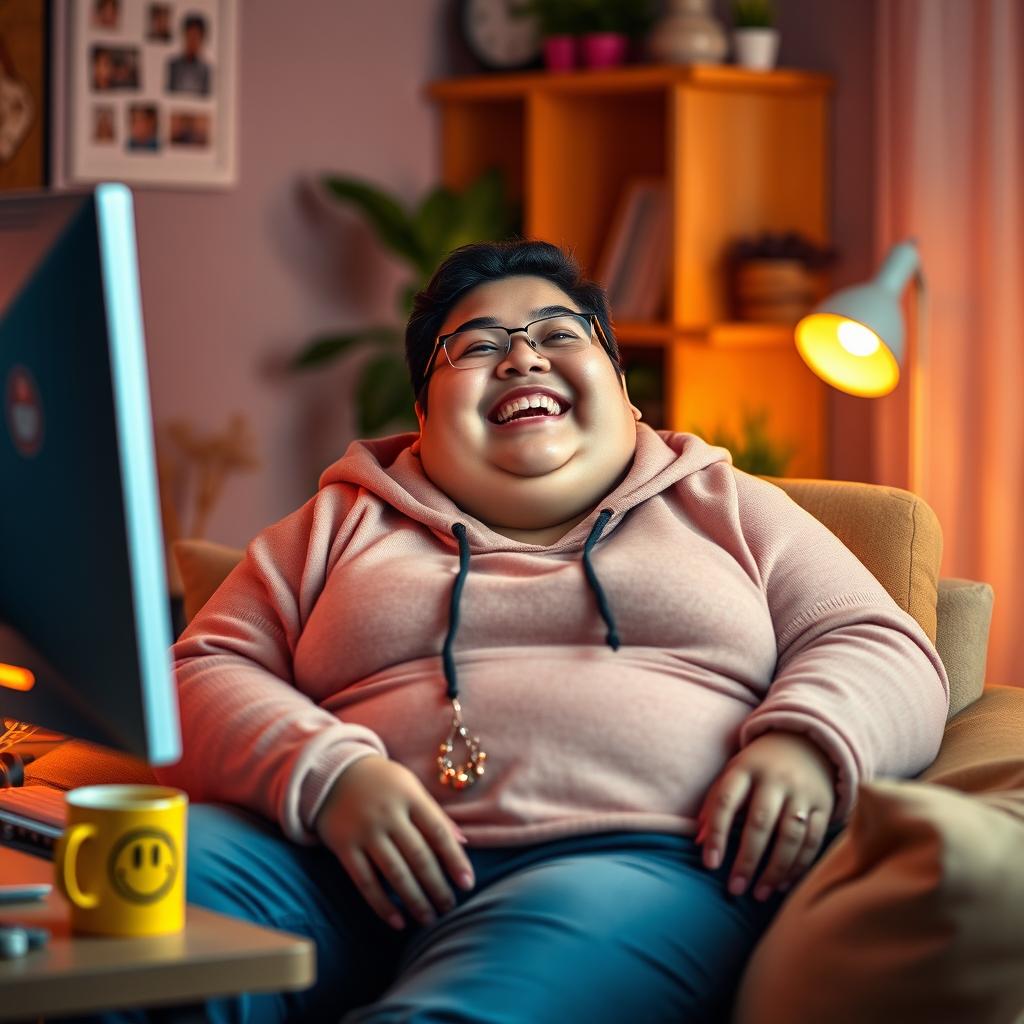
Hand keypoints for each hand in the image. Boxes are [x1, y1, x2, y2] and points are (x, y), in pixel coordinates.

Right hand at [314, 755, 474, 929]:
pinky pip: (365, 881)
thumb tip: (464, 843)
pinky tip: (398, 921)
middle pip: (419, 856)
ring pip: (394, 873)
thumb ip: (435, 815)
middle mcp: (388, 814)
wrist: (333, 772)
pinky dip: (382, 904)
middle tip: (449, 908)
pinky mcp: (344, 847)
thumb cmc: (382, 783)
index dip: (455, 860)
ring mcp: (365, 831)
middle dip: (437, 886)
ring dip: (415, 900)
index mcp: (410, 797)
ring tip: (429, 918)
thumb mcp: (411, 788)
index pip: (438, 832)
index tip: (467, 885)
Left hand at [696, 731, 836, 901]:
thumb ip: (715, 803)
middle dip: (747, 860)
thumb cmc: (758, 766)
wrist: (805, 742)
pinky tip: (783, 885)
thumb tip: (699, 841)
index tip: (709, 864)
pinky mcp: (824, 805)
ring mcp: (802, 791)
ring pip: (790, 836)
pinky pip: (813, 841)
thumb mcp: (733, 773)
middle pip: (760, 822)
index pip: (726, 801)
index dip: (717, 833)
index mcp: (745, 768)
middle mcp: (775, 778)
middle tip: (735, 889)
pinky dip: (799, 866)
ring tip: (758, 894)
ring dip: (774, 870)